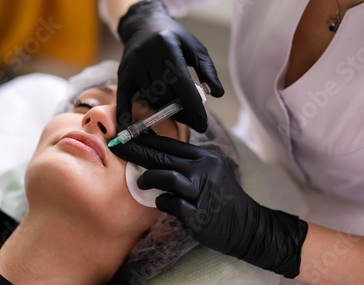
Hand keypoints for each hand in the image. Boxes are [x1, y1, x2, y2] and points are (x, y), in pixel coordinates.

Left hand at [112, 134, 307, 277]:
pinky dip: (162, 201)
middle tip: (117, 147)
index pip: (170, 144)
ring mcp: (202, 191)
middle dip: (137, 151)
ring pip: (168, 176)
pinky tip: (160, 201)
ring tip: (140, 182)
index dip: (146, 140)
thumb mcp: (209, 172)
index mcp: (204, 158)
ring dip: (149, 178)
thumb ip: (186, 163)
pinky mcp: (199, 213)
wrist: (247, 225)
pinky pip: (173, 203)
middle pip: (164, 157)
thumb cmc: (221, 197)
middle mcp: (203, 170)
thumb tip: (154, 154)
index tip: (126, 137)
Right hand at [116, 0, 223, 132]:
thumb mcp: (195, 47)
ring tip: (181, 117)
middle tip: (196, 123)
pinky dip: (126, 116)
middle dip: (183, 112)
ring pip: (151, 99)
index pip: (181, 82)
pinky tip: (130, 131)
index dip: (193, 105)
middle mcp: (147, 56)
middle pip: (166, 94)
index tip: (203, 123)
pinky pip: (124, 99)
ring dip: (166, 112)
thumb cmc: (174, 38)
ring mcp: (133, 67)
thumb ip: (207, 69)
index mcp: (167, 46)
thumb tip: (217, 93)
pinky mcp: (123, 75)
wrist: (143, 25)